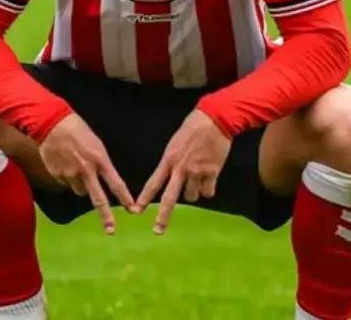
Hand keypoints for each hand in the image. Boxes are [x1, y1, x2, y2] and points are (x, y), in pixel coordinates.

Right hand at [38, 113, 134, 233]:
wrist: (51, 124)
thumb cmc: (77, 130)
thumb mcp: (96, 144)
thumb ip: (100, 163)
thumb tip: (100, 178)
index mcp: (99, 160)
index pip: (116, 183)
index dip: (125, 198)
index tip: (133, 210)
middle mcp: (86, 170)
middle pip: (98, 198)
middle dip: (106, 216)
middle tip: (111, 230)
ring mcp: (70, 174)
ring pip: (80, 190)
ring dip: (81, 185)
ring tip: (76, 167)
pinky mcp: (57, 175)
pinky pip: (66, 183)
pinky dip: (67, 178)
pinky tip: (64, 164)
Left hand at [136, 109, 230, 234]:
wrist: (214, 120)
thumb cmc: (193, 128)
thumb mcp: (175, 144)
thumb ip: (173, 162)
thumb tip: (174, 176)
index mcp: (169, 160)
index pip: (153, 183)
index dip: (144, 198)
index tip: (136, 211)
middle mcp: (181, 169)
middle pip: (170, 198)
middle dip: (163, 217)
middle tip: (157, 231)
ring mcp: (197, 172)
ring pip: (192, 196)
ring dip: (193, 192)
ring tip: (197, 178)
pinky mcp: (212, 173)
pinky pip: (208, 192)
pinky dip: (208, 188)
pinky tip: (209, 177)